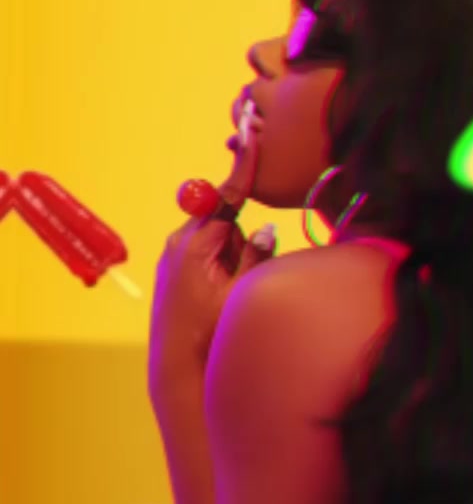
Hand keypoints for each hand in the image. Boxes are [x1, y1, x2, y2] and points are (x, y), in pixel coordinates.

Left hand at [149, 130, 276, 368]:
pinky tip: (217, 296)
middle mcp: (180, 244)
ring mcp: (175, 257)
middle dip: (241, 239)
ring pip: (219, 240)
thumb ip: (257, 256)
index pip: (226, 196)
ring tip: (228, 293)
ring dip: (232, 256)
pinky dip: (221, 266)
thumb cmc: (211, 332)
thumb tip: (265, 229)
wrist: (178, 367)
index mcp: (196, 245)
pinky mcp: (176, 270)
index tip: (250, 136)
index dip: (243, 166)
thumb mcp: (243, 294)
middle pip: (225, 220)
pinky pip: (208, 255)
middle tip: (242, 276)